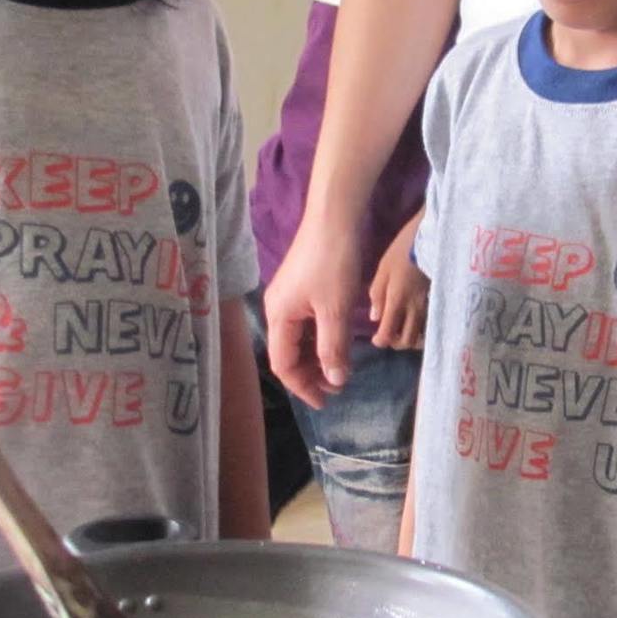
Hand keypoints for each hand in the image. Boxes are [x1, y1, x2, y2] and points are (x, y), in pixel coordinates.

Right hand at [263, 215, 360, 406]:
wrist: (334, 216)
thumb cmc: (332, 262)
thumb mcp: (335, 310)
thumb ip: (333, 348)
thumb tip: (335, 381)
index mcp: (278, 316)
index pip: (283, 364)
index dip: (303, 386)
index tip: (326, 401)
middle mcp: (277, 308)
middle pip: (287, 353)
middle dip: (310, 374)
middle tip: (338, 386)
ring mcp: (288, 296)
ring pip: (298, 338)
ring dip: (316, 357)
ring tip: (339, 368)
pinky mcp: (300, 287)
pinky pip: (305, 323)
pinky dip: (319, 338)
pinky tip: (336, 342)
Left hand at [368, 213, 428, 349]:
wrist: (432, 237)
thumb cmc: (403, 250)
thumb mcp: (383, 269)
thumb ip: (377, 295)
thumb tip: (376, 317)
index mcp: (397, 302)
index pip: (388, 335)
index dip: (381, 341)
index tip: (377, 338)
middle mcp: (415, 309)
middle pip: (408, 341)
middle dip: (397, 343)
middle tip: (391, 334)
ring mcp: (430, 306)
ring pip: (423, 335)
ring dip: (412, 337)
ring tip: (405, 328)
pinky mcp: (440, 300)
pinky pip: (432, 322)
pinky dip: (424, 327)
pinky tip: (419, 319)